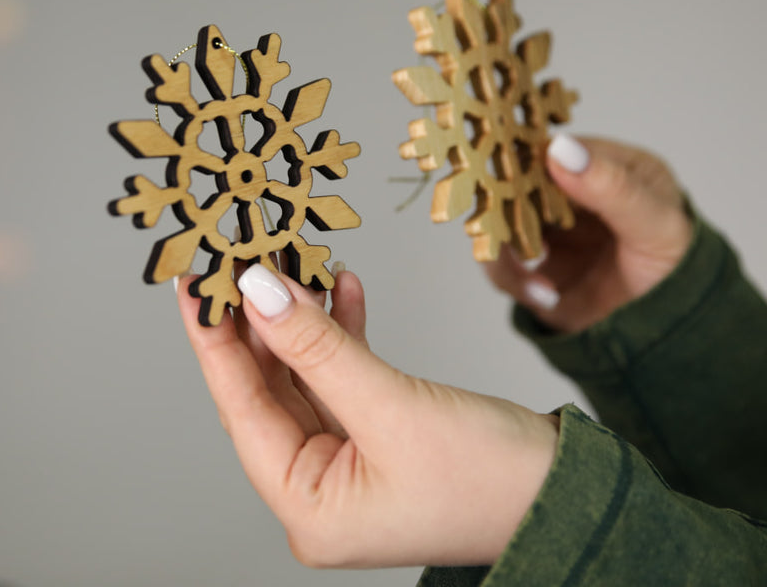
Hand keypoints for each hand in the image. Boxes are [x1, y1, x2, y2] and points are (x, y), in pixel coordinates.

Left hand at [178, 265, 558, 567]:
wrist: (573, 495)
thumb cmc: (494, 480)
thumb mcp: (392, 406)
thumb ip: (318, 347)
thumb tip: (258, 292)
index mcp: (309, 507)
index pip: (242, 409)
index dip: (214, 341)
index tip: (193, 283)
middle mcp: (321, 491)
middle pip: (269, 391)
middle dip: (259, 321)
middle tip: (239, 258)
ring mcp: (351, 465)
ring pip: (307, 377)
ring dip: (303, 320)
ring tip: (292, 260)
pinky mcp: (381, 439)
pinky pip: (345, 377)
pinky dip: (344, 334)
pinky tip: (343, 290)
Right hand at [485, 135, 692, 333]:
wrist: (677, 334)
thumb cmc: (679, 268)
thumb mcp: (655, 223)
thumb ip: (611, 187)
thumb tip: (561, 149)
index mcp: (605, 169)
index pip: (553, 150)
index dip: (525, 158)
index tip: (506, 172)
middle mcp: (570, 198)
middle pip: (516, 186)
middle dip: (503, 206)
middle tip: (502, 226)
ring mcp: (551, 236)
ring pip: (501, 227)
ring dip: (506, 251)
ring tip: (534, 279)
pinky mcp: (536, 273)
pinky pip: (503, 269)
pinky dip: (515, 281)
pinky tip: (545, 296)